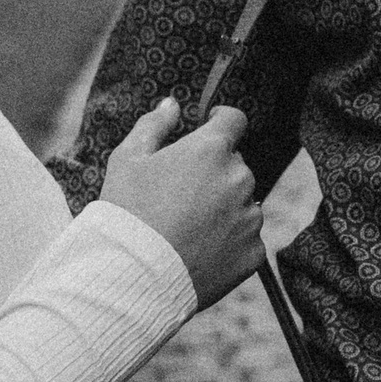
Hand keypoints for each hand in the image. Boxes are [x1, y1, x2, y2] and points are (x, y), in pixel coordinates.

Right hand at [100, 97, 264, 310]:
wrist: (134, 277)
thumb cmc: (127, 212)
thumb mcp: (128, 159)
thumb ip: (154, 125)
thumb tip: (172, 104)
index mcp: (211, 149)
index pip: (234, 120)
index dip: (220, 122)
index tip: (209, 129)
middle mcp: (239, 179)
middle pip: (235, 165)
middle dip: (214, 172)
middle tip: (181, 195)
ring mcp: (249, 218)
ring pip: (243, 203)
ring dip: (224, 208)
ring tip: (187, 228)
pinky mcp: (253, 253)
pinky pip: (246, 239)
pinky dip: (229, 242)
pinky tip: (198, 251)